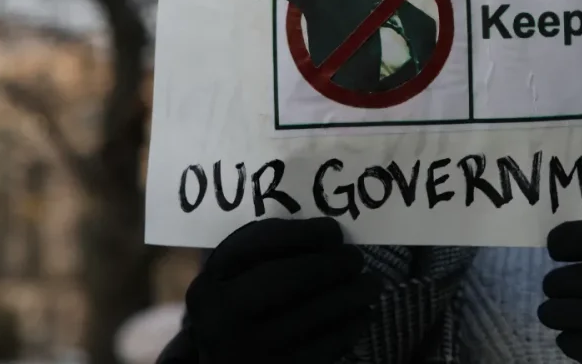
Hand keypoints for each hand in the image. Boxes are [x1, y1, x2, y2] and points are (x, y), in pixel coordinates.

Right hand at [185, 217, 379, 363]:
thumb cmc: (233, 314)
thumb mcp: (231, 283)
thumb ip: (263, 256)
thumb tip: (326, 236)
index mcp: (209, 286)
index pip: (258, 245)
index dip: (302, 234)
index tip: (333, 231)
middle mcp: (222, 320)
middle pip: (288, 280)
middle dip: (331, 265)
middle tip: (356, 258)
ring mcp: (248, 354)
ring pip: (312, 317)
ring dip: (351, 297)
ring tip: (372, 285)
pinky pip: (321, 351)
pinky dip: (348, 330)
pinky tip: (363, 316)